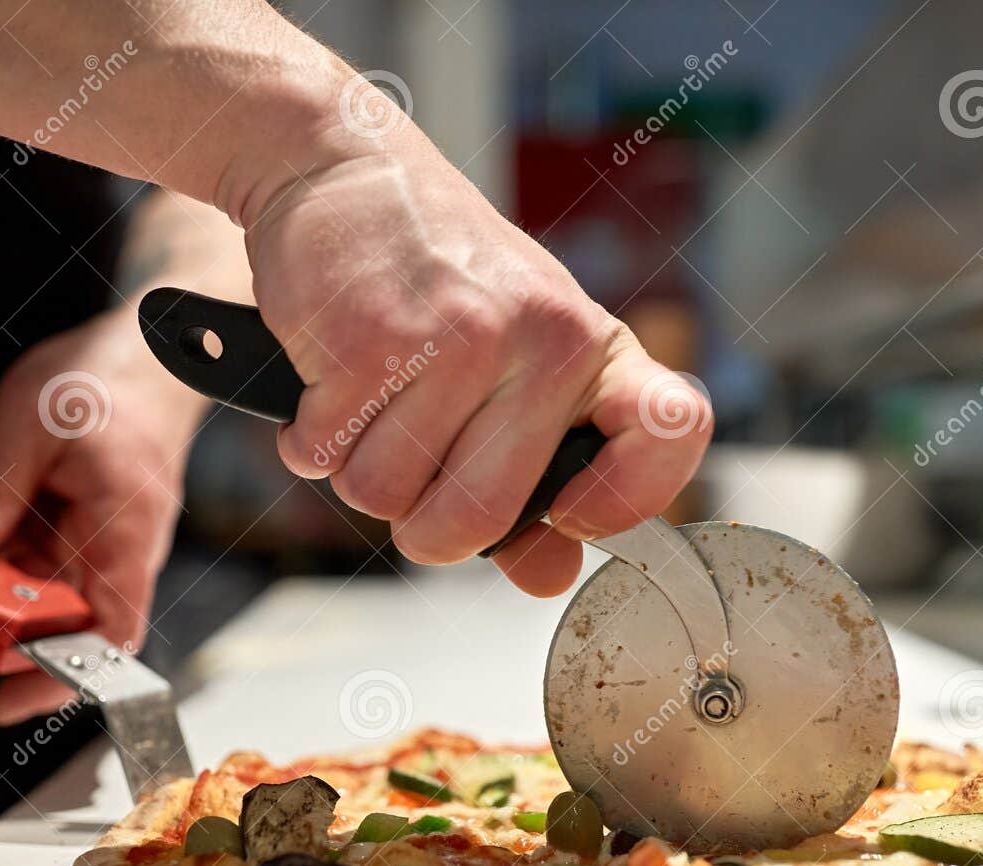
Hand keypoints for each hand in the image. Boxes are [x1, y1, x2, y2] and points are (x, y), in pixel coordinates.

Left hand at [0, 307, 204, 724]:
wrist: (153, 348)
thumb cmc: (118, 378)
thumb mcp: (37, 419)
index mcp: (123, 535)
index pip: (107, 636)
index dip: (60, 677)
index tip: (5, 702)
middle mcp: (105, 550)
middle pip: (29, 612)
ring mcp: (78, 537)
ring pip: (3, 580)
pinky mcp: (54, 517)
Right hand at [236, 77, 712, 596]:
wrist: (346, 170)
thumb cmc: (437, 280)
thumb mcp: (516, 364)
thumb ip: (539, 482)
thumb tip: (547, 578)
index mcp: (593, 348)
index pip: (670, 434)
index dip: (624, 504)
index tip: (571, 517)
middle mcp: (543, 340)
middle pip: (474, 523)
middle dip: (423, 526)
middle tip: (413, 469)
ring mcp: (458, 336)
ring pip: (385, 499)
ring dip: (359, 472)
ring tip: (373, 401)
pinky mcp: (371, 338)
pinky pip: (325, 458)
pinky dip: (312, 439)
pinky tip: (332, 379)